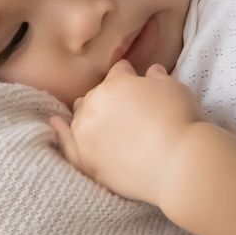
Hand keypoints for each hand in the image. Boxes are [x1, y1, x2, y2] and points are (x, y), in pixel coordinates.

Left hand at [47, 61, 205, 207]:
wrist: (177, 163)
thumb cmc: (180, 120)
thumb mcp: (174, 88)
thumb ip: (158, 77)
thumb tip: (152, 71)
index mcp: (116, 83)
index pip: (119, 71)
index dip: (129, 75)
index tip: (137, 81)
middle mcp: (94, 104)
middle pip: (96, 94)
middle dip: (107, 96)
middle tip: (124, 107)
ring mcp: (86, 133)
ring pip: (80, 116)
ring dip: (86, 113)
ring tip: (94, 118)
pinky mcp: (85, 159)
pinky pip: (66, 144)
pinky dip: (60, 133)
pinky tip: (55, 124)